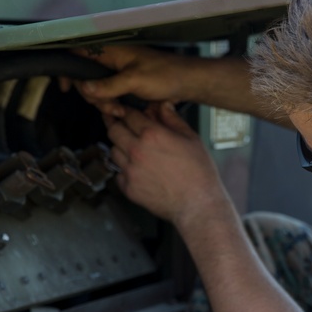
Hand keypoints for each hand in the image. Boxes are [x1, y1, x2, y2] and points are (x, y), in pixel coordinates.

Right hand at [60, 45, 196, 117]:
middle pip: (84, 78)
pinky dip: (111, 105)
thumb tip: (84, 88)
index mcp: (111, 51)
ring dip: (104, 103)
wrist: (185, 83)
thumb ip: (109, 85)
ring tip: (121, 111)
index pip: (78, 54)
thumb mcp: (135, 80)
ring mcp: (116, 74)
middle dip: (93, 96)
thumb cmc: (164, 74)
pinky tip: (122, 112)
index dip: (68, 69)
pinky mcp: (123, 85)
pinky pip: (107, 95)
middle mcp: (110, 61)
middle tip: (111, 107)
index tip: (66, 87)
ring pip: (96, 90)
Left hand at [103, 102, 228, 225]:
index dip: (126, 111)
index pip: (128, 115)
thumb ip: (172, 119)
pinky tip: (137, 170)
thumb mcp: (191, 138)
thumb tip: (163, 106)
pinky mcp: (128, 188)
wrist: (197, 204)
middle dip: (116, 125)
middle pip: (113, 130)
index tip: (125, 111)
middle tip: (120, 125)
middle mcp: (137, 150)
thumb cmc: (198, 173)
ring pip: (113, 151)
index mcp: (152, 134)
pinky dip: (124, 169)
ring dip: (120, 147)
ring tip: (133, 149)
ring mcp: (130, 170)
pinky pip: (118, 173)